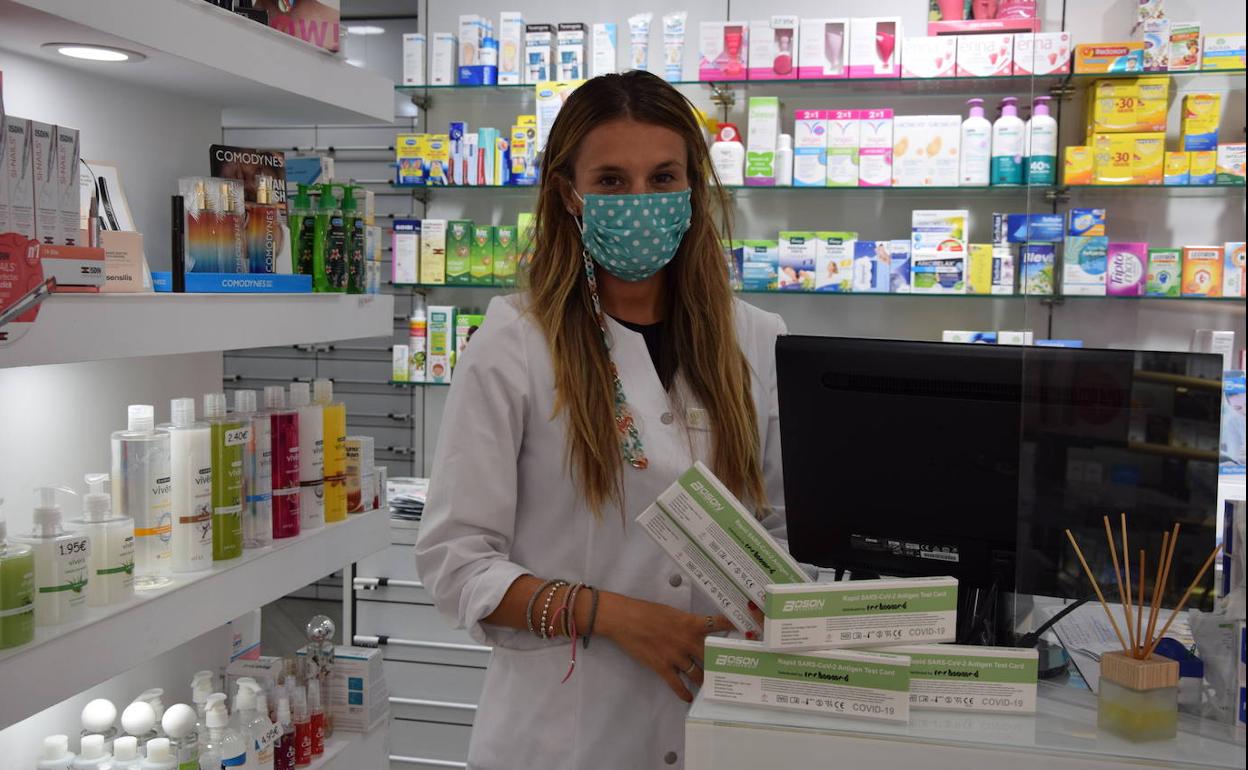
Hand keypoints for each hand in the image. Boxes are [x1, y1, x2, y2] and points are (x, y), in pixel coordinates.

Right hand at [597, 593, 733, 702]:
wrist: (625, 619)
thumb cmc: (647, 611)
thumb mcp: (672, 613)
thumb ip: (687, 622)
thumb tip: (697, 629)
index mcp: (691, 623)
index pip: (718, 624)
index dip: (734, 627)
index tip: (748, 630)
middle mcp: (687, 641)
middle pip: (712, 655)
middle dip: (721, 662)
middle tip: (732, 668)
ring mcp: (676, 656)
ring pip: (698, 673)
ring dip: (705, 680)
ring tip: (712, 685)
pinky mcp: (663, 667)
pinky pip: (677, 684)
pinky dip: (684, 693)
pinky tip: (689, 697)